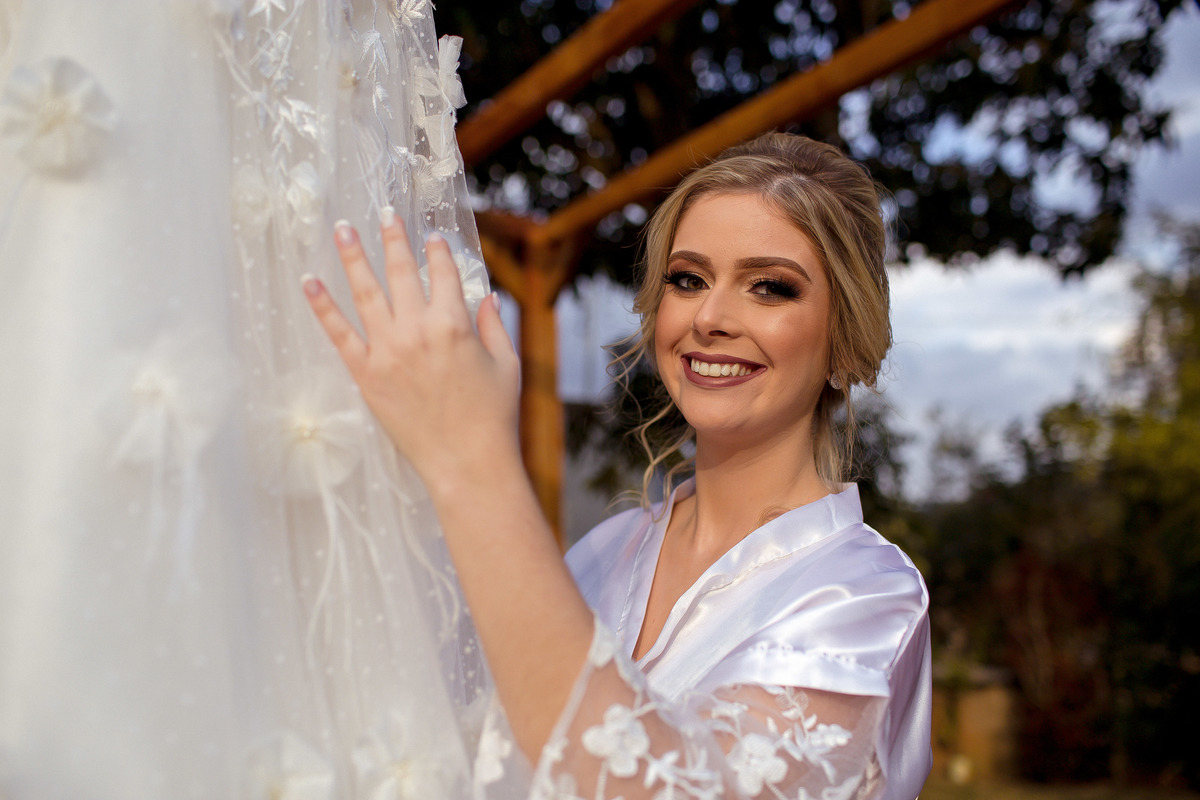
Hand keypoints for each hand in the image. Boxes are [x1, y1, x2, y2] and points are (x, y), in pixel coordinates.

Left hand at [303, 212, 519, 492]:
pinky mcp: (367, 375)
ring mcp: (388, 351)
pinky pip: (339, 334)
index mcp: (454, 324)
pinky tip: (310, 282)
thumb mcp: (506, 365)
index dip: (437, 251)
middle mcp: (417, 330)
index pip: (442, 273)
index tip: (432, 236)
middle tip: (384, 212)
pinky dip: (322, 307)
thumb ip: (494, 326)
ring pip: (365, 293)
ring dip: (353, 257)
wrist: (467, 463)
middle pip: (400, 272)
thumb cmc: (493, 416)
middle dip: (393, 237)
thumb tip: (486, 298)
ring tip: (343, 229)